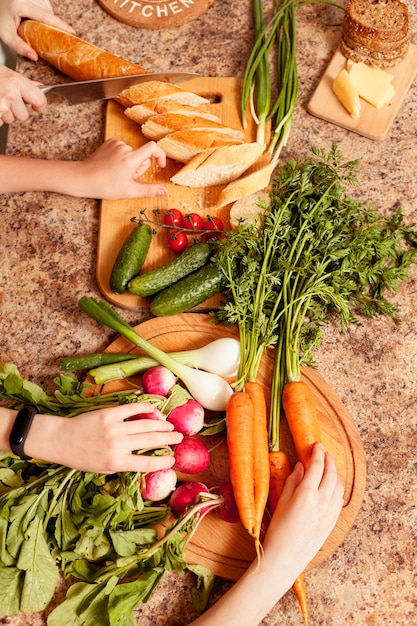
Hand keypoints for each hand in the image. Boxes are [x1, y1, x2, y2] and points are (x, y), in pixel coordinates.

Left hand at [0, 0, 74, 59]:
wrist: (0, 5)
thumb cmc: (2, 19)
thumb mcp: (6, 35)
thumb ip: (19, 47)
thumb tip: (34, 58)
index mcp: (21, 5)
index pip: (45, 16)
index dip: (60, 24)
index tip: (71, 32)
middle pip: (49, 14)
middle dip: (53, 27)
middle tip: (55, 38)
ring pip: (50, 11)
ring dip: (49, 22)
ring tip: (40, 28)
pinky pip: (47, 8)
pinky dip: (46, 16)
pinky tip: (39, 20)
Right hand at [0, 65, 45, 124]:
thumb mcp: (5, 73)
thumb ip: (24, 82)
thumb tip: (39, 86)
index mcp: (16, 81)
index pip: (39, 99)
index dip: (39, 106)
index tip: (36, 107)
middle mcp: (10, 93)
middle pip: (24, 116)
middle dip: (15, 111)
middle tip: (4, 100)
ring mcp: (2, 105)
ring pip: (11, 120)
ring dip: (4, 114)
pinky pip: (1, 123)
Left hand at [25, 403, 183, 472]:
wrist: (62, 440)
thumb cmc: (83, 458)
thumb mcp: (104, 469)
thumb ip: (125, 464)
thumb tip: (148, 460)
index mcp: (117, 463)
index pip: (147, 463)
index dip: (163, 461)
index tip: (173, 459)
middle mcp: (118, 445)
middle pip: (151, 441)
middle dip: (169, 439)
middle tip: (179, 438)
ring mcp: (114, 428)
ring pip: (146, 425)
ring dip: (162, 425)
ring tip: (171, 426)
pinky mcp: (109, 414)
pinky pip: (132, 409)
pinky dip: (146, 409)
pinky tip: (155, 410)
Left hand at [74, 139, 167, 199]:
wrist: (84, 178)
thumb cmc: (105, 186)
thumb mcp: (129, 191)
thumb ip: (149, 190)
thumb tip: (165, 191)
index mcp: (130, 159)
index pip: (152, 147)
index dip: (160, 155)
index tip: (160, 165)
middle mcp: (124, 147)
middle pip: (142, 155)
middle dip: (139, 167)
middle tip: (126, 178)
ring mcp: (116, 143)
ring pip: (133, 153)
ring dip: (130, 163)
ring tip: (117, 173)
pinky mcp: (110, 142)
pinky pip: (124, 149)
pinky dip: (122, 158)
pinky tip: (113, 166)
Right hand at [263, 443, 343, 575]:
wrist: (286, 558)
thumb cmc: (278, 530)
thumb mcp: (281, 501)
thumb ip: (293, 481)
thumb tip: (301, 466)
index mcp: (307, 494)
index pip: (317, 466)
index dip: (317, 453)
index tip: (317, 445)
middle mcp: (322, 502)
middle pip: (331, 473)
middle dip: (329, 460)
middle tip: (324, 453)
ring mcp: (330, 513)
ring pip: (339, 486)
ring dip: (334, 474)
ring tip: (326, 469)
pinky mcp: (332, 522)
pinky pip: (339, 500)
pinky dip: (336, 489)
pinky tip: (329, 487)